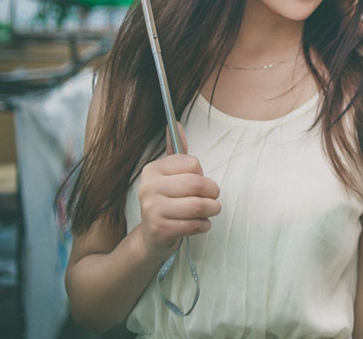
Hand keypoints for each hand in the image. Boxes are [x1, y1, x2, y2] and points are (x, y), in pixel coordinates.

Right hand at [138, 121, 220, 261]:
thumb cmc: (168, 202)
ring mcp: (151, 209)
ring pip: (198, 205)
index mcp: (152, 170)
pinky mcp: (159, 230)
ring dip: (212, 210)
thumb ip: (176, 151)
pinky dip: (204, 225)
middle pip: (197, 184)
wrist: (152, 238)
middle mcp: (148, 187)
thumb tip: (176, 124)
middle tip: (214, 200)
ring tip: (211, 211)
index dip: (203, 175)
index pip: (192, 164)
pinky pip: (195, 224)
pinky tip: (200, 224)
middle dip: (213, 193)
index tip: (199, 183)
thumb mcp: (170, 176)